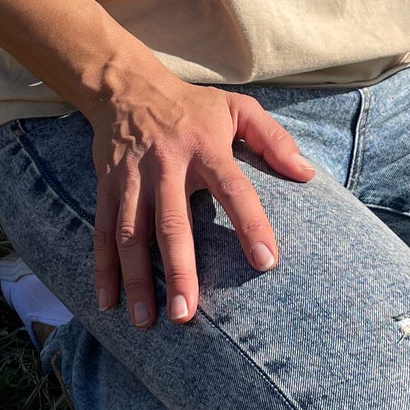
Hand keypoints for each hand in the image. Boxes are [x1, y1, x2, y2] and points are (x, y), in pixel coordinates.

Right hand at [85, 63, 315, 327]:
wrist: (126, 88)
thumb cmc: (192, 107)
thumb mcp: (238, 108)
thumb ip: (274, 139)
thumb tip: (307, 174)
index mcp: (205, 148)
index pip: (234, 190)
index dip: (250, 224)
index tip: (266, 263)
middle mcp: (166, 166)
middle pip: (173, 224)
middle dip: (179, 271)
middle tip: (187, 315)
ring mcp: (132, 179)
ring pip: (132, 235)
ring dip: (137, 279)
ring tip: (144, 321)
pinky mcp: (106, 188)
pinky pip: (103, 232)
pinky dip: (103, 268)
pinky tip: (108, 302)